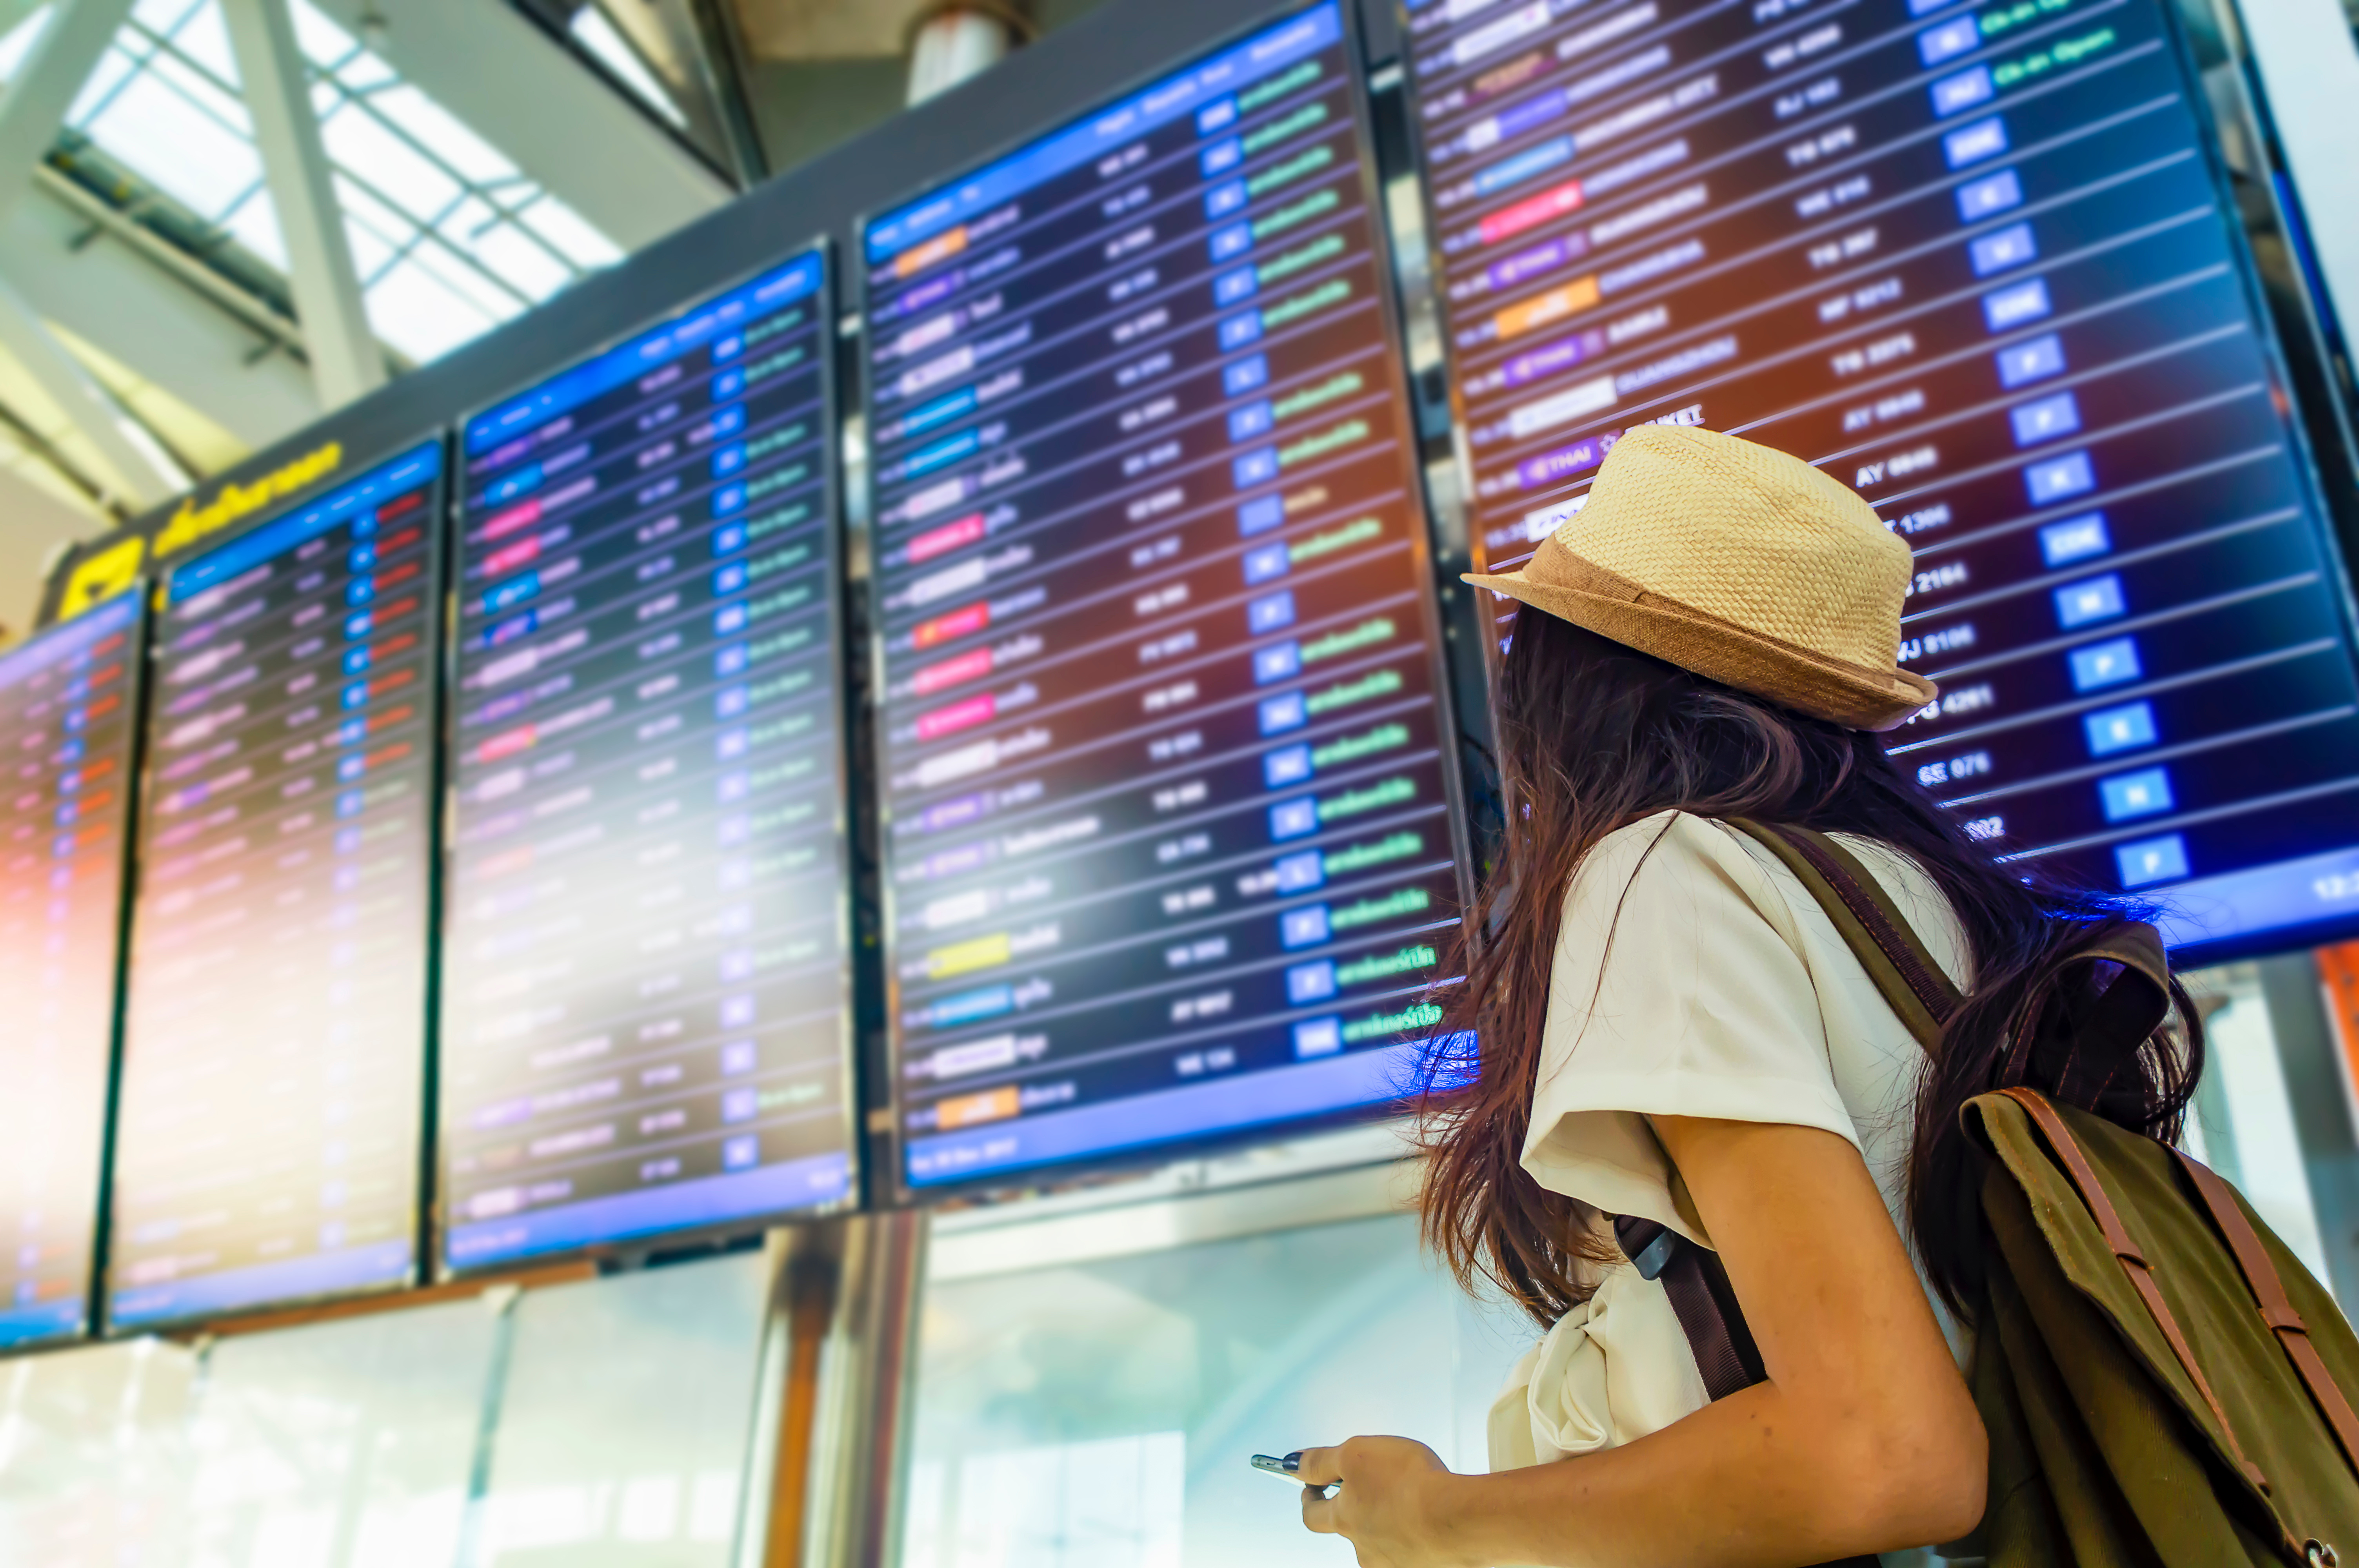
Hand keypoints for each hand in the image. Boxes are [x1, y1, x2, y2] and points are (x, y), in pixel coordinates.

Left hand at [1295, 1436, 1468, 1566]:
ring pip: (1381, 1539)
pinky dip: (1415, 1532)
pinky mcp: (1421, 1565)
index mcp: (1344, 1519)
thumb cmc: (1409, 1484)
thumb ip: (1320, 1461)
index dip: (1309, 1497)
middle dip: (1355, 1508)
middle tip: (1372, 1488)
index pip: (1312, 1514)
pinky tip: (1431, 1517)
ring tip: (1412, 1499)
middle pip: (1349, 1528)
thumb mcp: (1355, 1453)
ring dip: (1388, 1521)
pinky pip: (1412, 1547)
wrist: (1457, 1519)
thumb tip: (1292, 1465)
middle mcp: (1364, 1547)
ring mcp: (1393, 1561)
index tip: (1311, 1486)